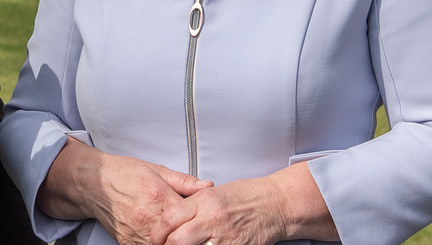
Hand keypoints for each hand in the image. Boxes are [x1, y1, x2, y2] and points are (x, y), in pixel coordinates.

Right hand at [37, 137, 211, 243]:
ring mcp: (136, 233)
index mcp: (158, 198)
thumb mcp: (156, 169)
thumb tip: (208, 186)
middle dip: (190, 237)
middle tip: (200, 236)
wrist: (92, 181)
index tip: (209, 225)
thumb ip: (184, 181)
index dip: (201, 223)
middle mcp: (147, 218)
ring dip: (174, 243)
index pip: (189, 219)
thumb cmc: (123, 173)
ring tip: (182, 238)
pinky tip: (164, 240)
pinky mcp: (127, 242)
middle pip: (178, 238)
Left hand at [150, 176, 285, 244]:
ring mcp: (225, 237)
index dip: (157, 233)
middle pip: (176, 240)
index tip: (154, 239)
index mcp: (204, 200)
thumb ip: (192, 203)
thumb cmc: (246, 196)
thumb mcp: (214, 192)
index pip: (169, 219)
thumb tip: (172, 217)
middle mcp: (212, 218)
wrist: (276, 204)